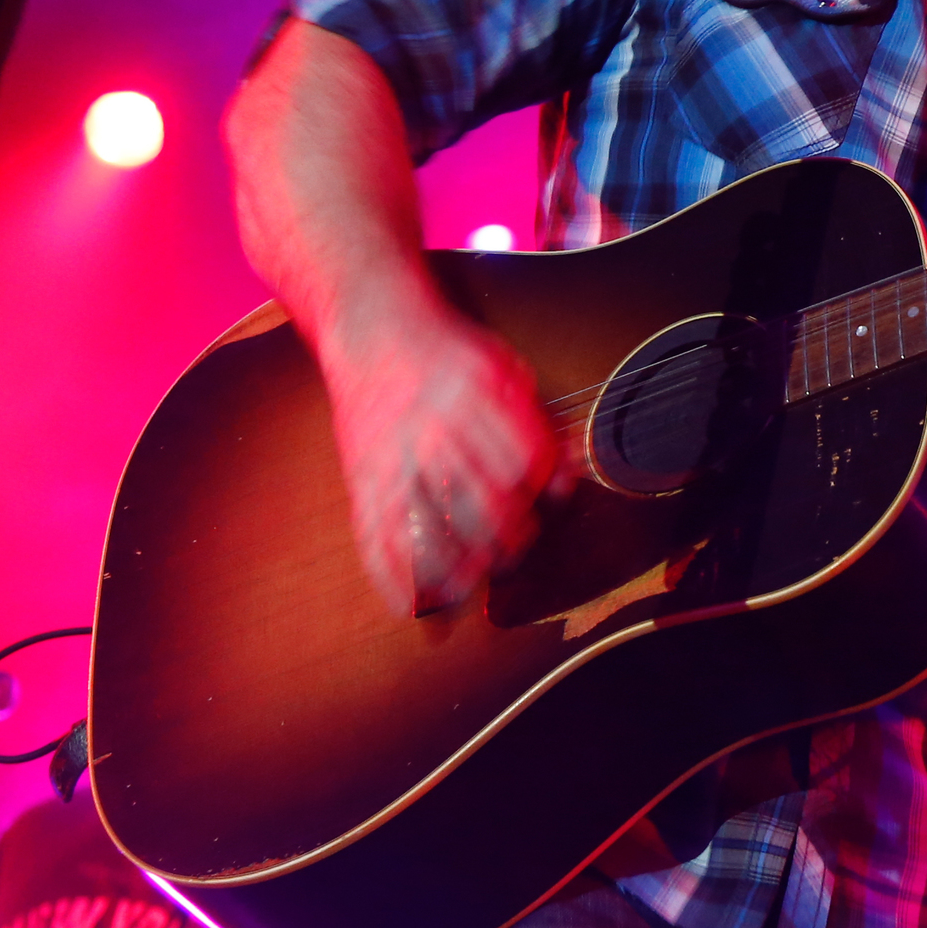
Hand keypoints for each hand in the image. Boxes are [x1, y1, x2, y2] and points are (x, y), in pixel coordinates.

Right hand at [322, 301, 558, 615]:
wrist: (372, 326)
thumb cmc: (447, 355)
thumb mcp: (504, 371)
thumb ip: (538, 423)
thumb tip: (564, 479)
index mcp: (474, 393)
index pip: (517, 456)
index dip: (532, 491)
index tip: (537, 509)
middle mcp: (430, 423)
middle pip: (472, 498)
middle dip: (496, 538)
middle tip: (508, 554)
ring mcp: (391, 450)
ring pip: (421, 524)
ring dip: (446, 566)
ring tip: (464, 589)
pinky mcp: (362, 472)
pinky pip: (372, 532)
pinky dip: (388, 575)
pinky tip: (405, 601)